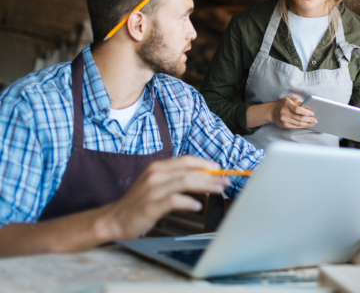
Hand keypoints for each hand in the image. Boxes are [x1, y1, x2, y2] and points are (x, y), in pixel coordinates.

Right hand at [104, 156, 230, 240]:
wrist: (114, 218)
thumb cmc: (138, 202)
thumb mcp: (156, 183)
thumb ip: (175, 178)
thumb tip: (202, 176)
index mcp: (158, 167)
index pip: (187, 160)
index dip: (205, 163)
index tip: (219, 169)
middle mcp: (156, 174)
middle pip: (189, 170)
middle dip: (211, 175)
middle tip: (225, 181)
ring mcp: (152, 190)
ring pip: (185, 182)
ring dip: (205, 185)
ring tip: (218, 190)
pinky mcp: (150, 205)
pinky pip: (174, 200)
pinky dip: (188, 202)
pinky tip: (198, 206)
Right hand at [269, 95, 316, 128]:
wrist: (272, 112)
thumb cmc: (283, 104)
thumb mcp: (289, 98)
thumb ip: (297, 100)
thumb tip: (306, 105)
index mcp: (287, 104)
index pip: (297, 109)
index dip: (306, 112)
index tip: (312, 113)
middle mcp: (285, 113)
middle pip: (299, 118)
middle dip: (309, 119)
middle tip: (315, 120)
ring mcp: (284, 120)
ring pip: (298, 123)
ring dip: (307, 123)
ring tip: (313, 123)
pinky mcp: (285, 125)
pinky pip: (296, 126)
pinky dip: (302, 126)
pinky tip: (307, 125)